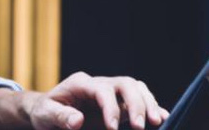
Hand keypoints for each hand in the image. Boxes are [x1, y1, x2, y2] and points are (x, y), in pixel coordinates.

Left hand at [26, 72, 168, 129]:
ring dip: (148, 103)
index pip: (103, 89)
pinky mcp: (118, 102)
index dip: (111, 107)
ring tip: (158, 121)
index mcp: (81, 83)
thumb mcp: (45, 115)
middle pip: (125, 84)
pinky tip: (163, 117)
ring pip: (136, 88)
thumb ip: (60, 116)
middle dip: (136, 103)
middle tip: (141, 127)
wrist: (48, 111)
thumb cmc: (45, 112)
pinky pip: (139, 98)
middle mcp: (99, 83)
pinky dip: (151, 106)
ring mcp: (111, 91)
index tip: (112, 128)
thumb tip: (77, 121)